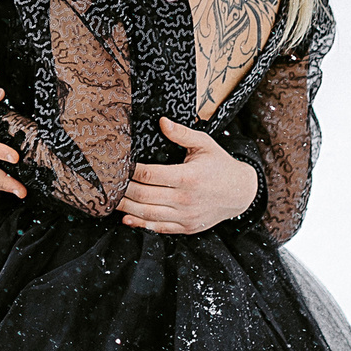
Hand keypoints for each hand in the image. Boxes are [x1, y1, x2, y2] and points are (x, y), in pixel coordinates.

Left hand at [116, 118, 256, 233]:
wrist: (241, 193)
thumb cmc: (220, 165)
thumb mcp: (204, 144)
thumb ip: (182, 134)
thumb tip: (162, 122)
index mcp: (188, 177)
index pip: (150, 174)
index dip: (131, 171)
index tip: (119, 165)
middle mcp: (185, 199)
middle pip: (144, 196)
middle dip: (123, 189)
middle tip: (109, 183)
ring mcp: (186, 216)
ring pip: (148, 215)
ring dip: (127, 208)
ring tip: (112, 199)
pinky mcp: (187, 227)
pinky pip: (160, 228)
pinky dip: (141, 225)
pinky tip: (127, 218)